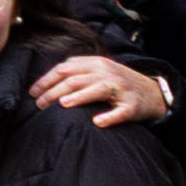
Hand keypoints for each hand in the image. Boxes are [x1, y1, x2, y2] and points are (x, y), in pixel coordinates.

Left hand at [33, 55, 171, 126]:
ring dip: (79, 97)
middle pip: (76, 79)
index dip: (46, 80)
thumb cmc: (118, 83)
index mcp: (95, 63)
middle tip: (40, 104)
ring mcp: (121, 89)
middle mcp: (107, 73)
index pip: (65, 68)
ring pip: (97, 90)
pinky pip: (120, 111)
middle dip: (55, 91)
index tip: (32, 93)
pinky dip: (109, 116)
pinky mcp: (132, 106)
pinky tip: (97, 122)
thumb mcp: (99, 71)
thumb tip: (46, 81)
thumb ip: (77, 71)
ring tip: (63, 104)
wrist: (153, 93)